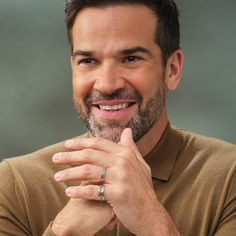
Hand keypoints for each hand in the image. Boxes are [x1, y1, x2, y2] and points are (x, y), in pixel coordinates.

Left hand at [53, 129, 179, 234]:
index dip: (81, 142)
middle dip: (70, 156)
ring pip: (88, 171)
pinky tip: (68, 192)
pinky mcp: (118, 194)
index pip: (98, 143)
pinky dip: (79, 191)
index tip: (67, 144)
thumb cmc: (142, 188)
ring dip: (70, 173)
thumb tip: (127, 131)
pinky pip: (93, 191)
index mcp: (125, 154)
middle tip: (55, 158)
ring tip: (57, 176)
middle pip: (90, 155)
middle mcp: (123, 162)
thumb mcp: (140, 164)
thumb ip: (131, 147)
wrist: (150, 213)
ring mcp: (121, 177)